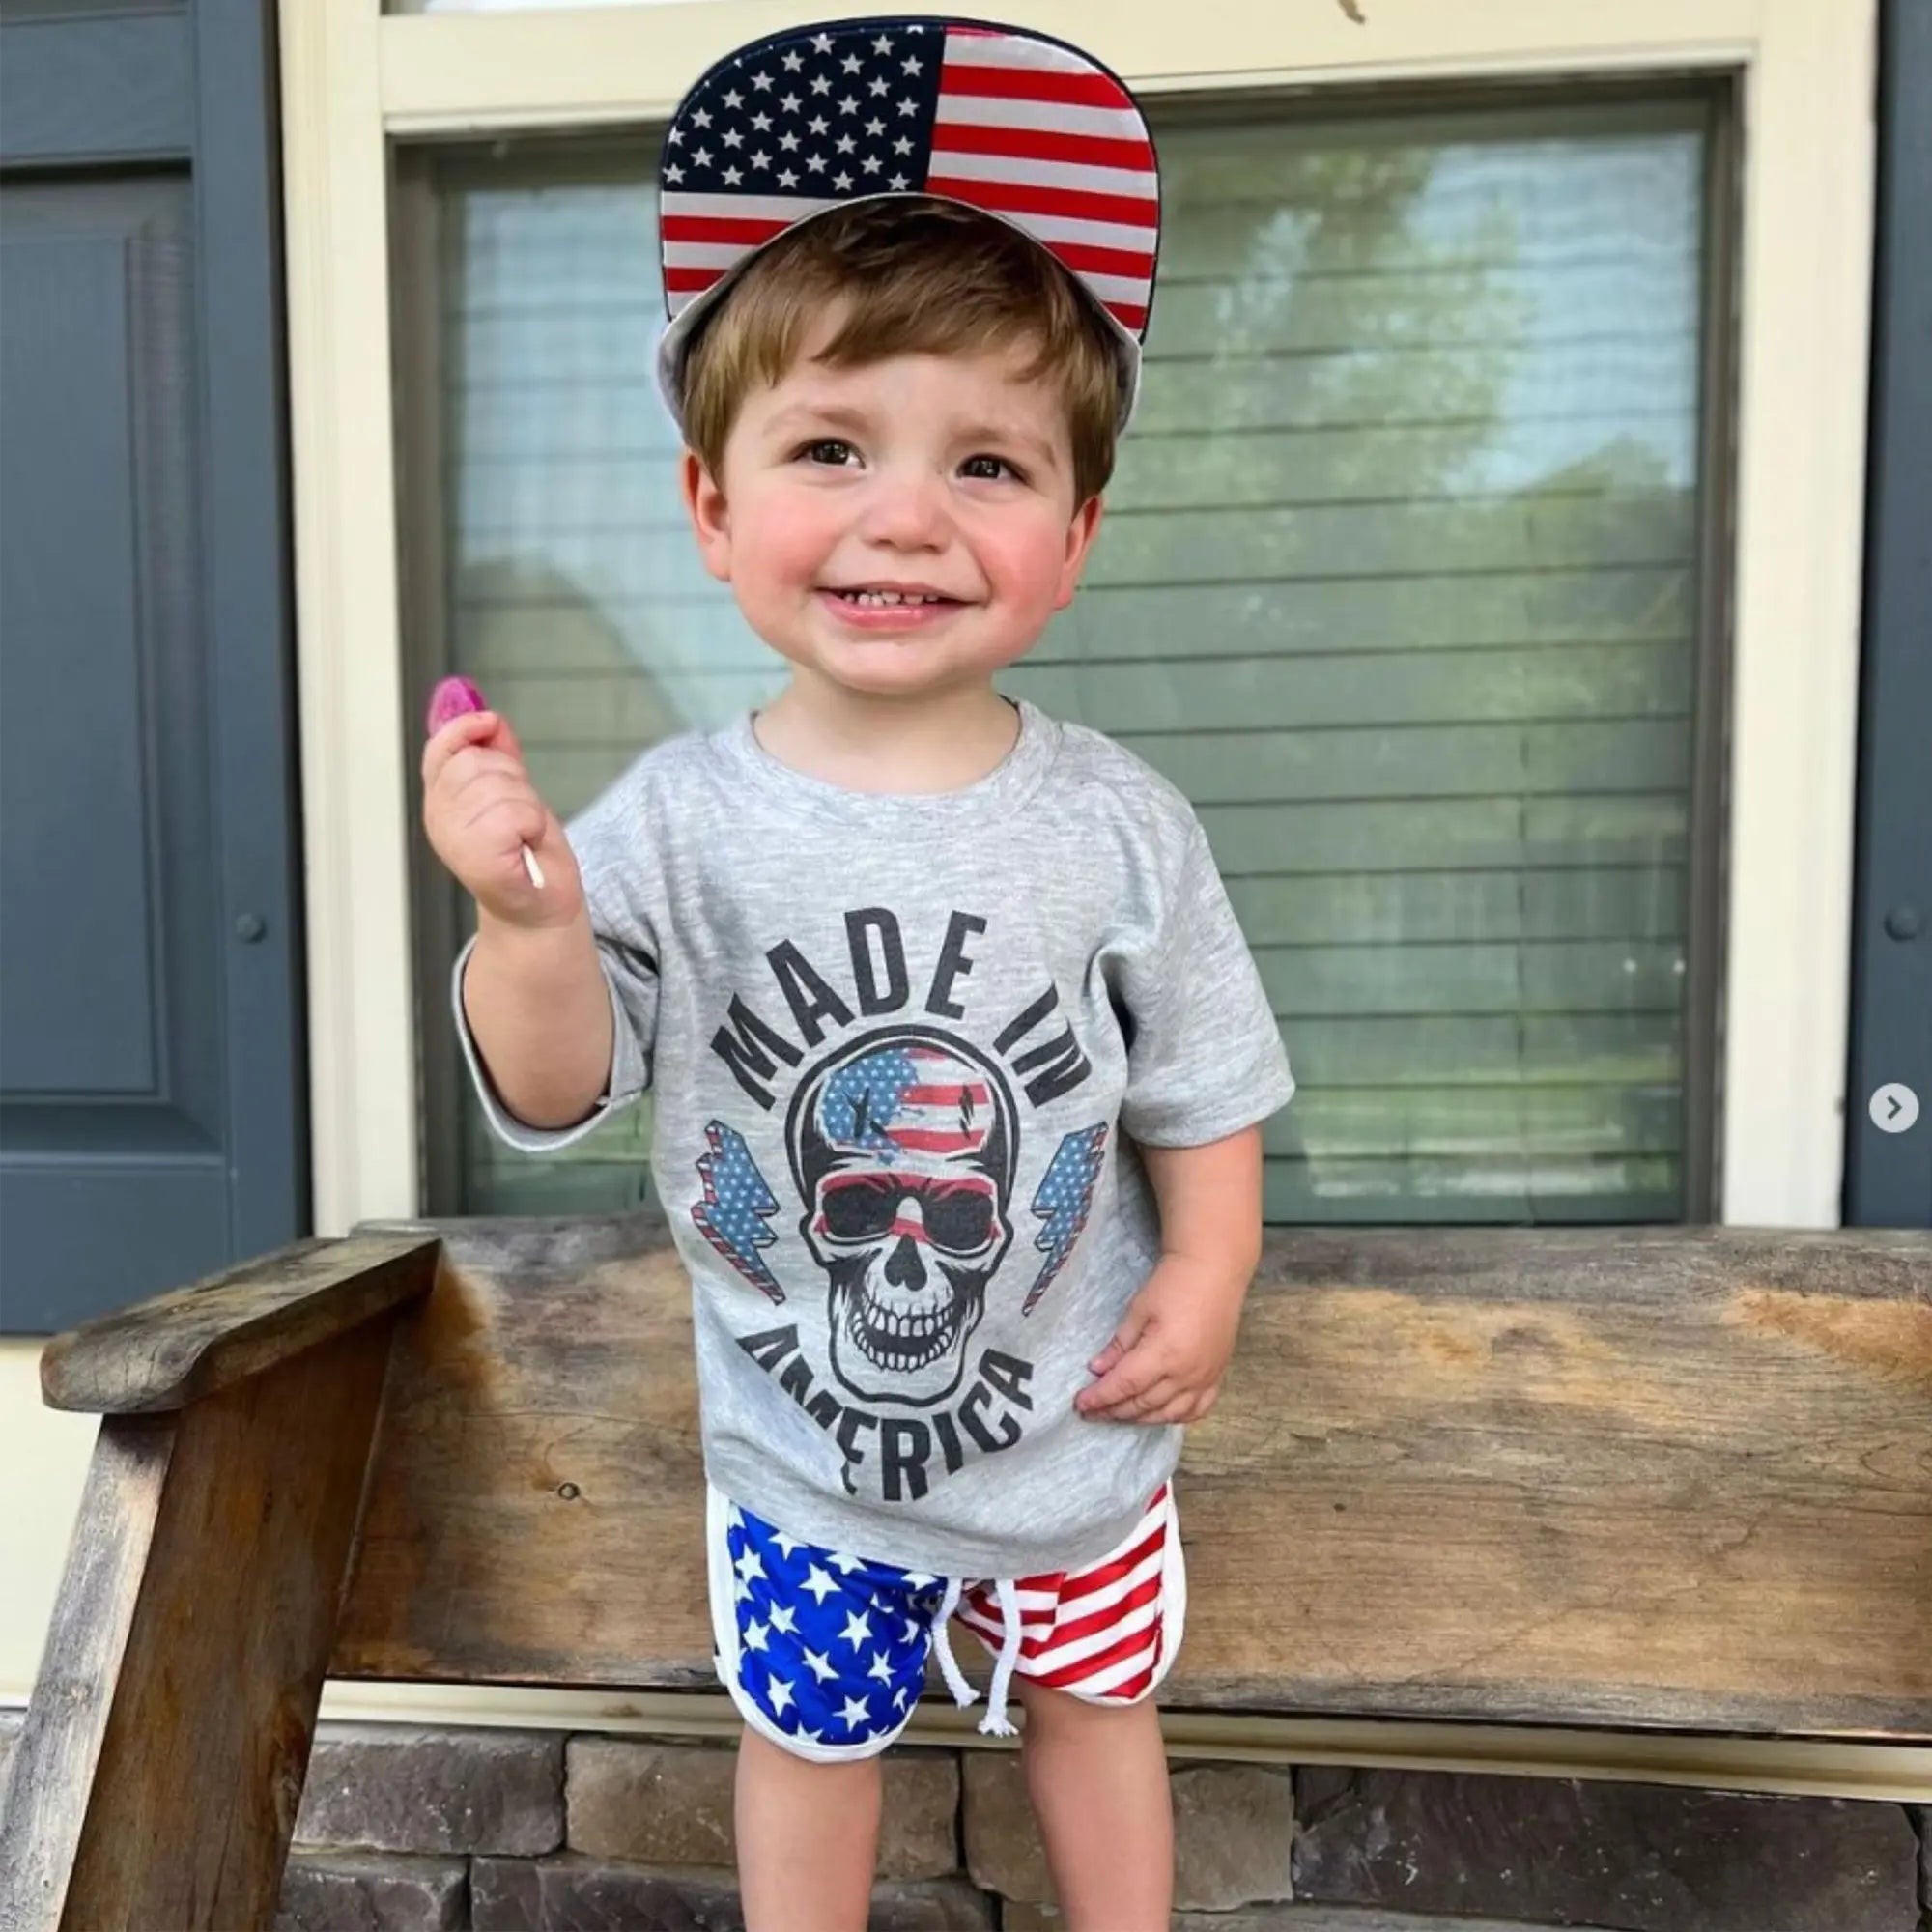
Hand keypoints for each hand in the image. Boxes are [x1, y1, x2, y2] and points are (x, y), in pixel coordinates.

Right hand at [421, 709, 578, 926]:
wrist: (541, 908)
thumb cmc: (528, 855)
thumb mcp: (513, 793)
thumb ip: (497, 755)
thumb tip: (486, 716)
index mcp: (441, 800)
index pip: (441, 748)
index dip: (465, 728)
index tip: (490, 723)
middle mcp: (439, 818)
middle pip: (476, 762)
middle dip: (512, 778)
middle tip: (521, 813)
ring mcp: (454, 840)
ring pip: (500, 786)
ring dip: (527, 804)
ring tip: (524, 833)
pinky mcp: (478, 858)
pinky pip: (514, 813)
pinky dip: (532, 824)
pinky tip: (527, 845)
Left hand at [1075, 1258, 1247, 1425]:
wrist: (1214, 1270)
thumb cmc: (1174, 1283)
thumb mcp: (1139, 1310)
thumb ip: (1119, 1344)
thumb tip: (1097, 1370)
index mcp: (1164, 1353)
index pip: (1125, 1385)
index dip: (1100, 1397)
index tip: (1081, 1404)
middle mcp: (1186, 1373)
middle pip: (1144, 1403)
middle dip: (1114, 1410)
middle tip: (1093, 1411)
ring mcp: (1205, 1378)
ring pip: (1168, 1413)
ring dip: (1140, 1418)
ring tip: (1118, 1413)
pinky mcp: (1217, 1376)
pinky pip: (1197, 1410)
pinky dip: (1175, 1417)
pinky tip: (1159, 1414)